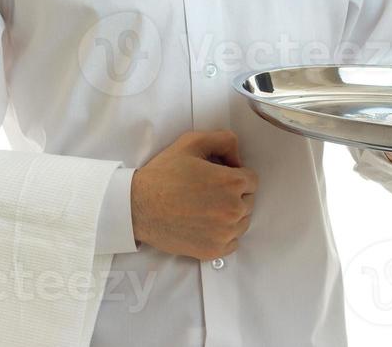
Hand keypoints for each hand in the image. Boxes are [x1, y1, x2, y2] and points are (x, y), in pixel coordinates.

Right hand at [130, 130, 257, 261]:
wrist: (139, 206)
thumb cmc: (164, 174)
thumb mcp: (191, 142)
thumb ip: (223, 139)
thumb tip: (238, 157)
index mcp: (232, 182)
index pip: (252, 179)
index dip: (235, 175)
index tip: (218, 177)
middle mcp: (233, 209)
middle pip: (249, 200)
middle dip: (234, 194)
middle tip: (208, 192)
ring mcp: (225, 233)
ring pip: (243, 222)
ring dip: (231, 214)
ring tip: (205, 208)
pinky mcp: (214, 251)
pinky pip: (233, 242)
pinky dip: (224, 234)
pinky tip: (205, 224)